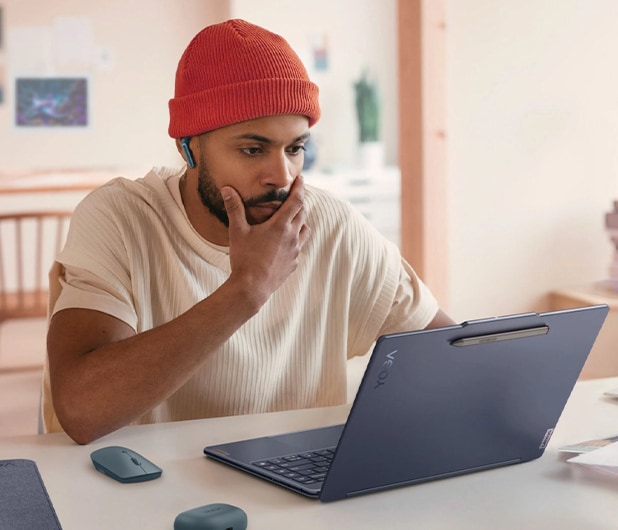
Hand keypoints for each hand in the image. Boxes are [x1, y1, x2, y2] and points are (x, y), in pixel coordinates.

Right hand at [221, 176, 310, 305]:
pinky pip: (299, 248)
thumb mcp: (237, 231)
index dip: (299, 187)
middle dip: (299, 202)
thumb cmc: (244, 258)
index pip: (296, 200)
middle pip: (303, 213)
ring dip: (300, 222)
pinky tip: (285, 243)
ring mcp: (295, 251)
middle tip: (294, 196)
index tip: (300, 179)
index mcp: (281, 225)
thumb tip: (227, 189)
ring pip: (305, 230)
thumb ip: (234, 208)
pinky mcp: (293, 264)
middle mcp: (292, 236)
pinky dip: (295, 240)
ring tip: (292, 219)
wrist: (252, 288)